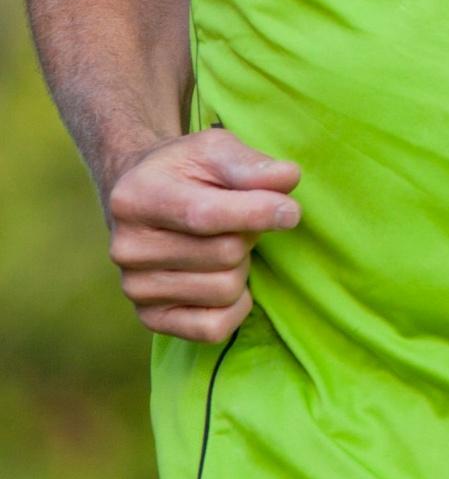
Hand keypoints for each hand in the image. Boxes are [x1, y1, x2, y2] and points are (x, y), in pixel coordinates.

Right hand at [102, 128, 301, 342]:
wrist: (145, 197)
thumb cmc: (188, 171)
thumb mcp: (215, 150)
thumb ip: (251, 164)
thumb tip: (288, 180)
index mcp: (136, 198)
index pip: (204, 215)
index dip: (256, 213)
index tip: (291, 211)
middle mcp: (127, 248)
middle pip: (225, 254)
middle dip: (248, 235)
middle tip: (237, 221)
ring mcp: (135, 287)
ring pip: (225, 290)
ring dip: (241, 267)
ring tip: (222, 243)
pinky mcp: (151, 317)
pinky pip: (213, 328)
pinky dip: (235, 306)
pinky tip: (226, 278)